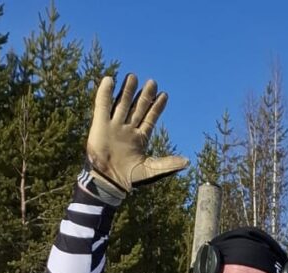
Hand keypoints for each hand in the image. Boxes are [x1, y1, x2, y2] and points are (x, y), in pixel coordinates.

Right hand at [85, 74, 187, 201]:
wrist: (109, 180)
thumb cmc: (131, 177)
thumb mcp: (152, 170)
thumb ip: (168, 164)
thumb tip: (187, 162)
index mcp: (140, 138)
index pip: (150, 118)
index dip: (157, 107)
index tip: (164, 95)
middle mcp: (128, 129)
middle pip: (137, 108)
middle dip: (145, 96)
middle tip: (152, 82)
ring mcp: (114, 126)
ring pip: (122, 104)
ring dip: (127, 91)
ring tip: (133, 77)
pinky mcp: (100, 124)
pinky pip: (102, 105)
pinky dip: (105, 93)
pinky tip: (110, 80)